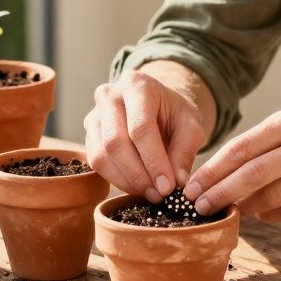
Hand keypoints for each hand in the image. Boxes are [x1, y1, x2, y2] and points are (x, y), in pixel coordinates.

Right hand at [83, 69, 209, 201]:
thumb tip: (177, 181)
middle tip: (159, 194)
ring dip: (126, 181)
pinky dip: (116, 179)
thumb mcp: (191, 126)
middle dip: (138, 174)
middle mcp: (109, 95)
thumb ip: (184, 151)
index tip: (168, 187)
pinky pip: (96, 162)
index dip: (154, 161)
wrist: (158, 105)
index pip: (140, 127)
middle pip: (115, 142)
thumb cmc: (175, 113)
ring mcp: (95, 114)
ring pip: (101, 155)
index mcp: (138, 85)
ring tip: (150, 193)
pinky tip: (136, 186)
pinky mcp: (89, 133)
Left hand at [183, 107, 280, 220]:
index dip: (213, 169)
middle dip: (221, 192)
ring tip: (227, 211)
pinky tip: (259, 215)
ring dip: (244, 207)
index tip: (192, 186)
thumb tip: (217, 175)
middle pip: (254, 173)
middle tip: (199, 207)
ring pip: (273, 195)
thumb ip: (261, 146)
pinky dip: (270, 215)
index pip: (243, 147)